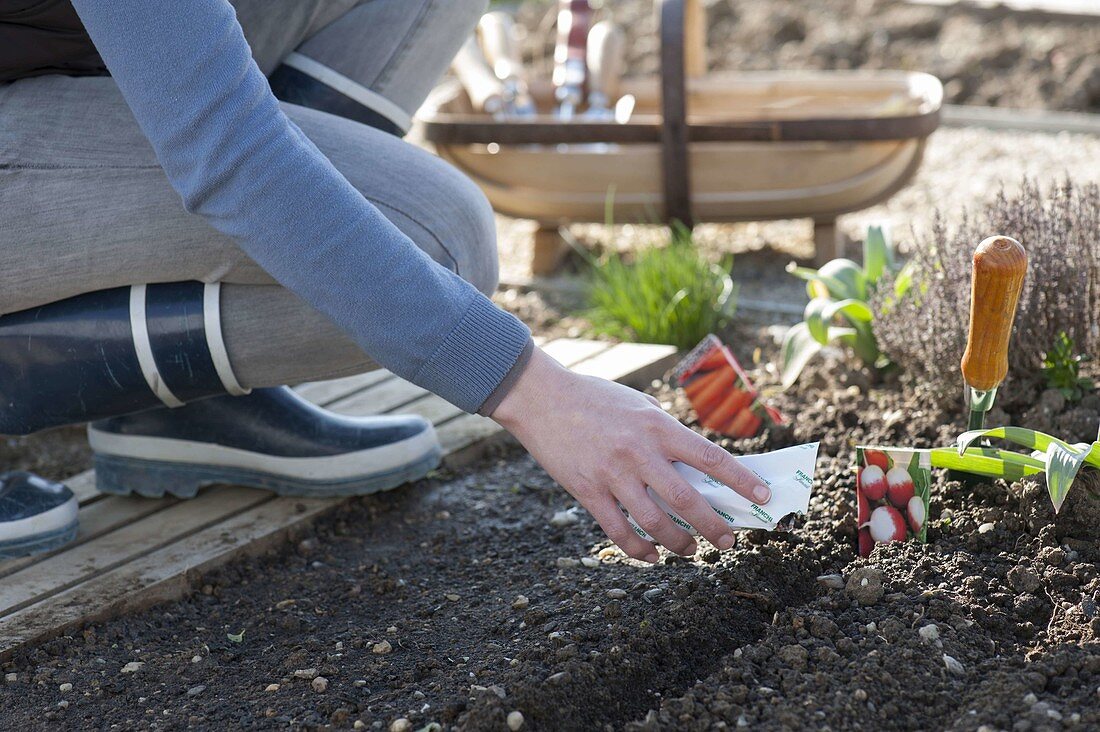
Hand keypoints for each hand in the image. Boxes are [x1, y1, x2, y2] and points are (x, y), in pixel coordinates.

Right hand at [490, 347, 771, 561]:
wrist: (541, 397)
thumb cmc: (593, 397)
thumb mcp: (638, 403)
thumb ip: (664, 431)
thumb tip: (693, 463)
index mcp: (657, 426)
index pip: (709, 457)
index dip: (740, 480)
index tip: (763, 497)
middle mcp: (638, 452)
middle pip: (687, 499)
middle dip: (713, 526)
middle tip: (728, 542)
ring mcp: (612, 474)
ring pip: (655, 522)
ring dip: (678, 543)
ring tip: (690, 551)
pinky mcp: (587, 491)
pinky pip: (618, 531)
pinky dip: (638, 549)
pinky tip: (651, 556)